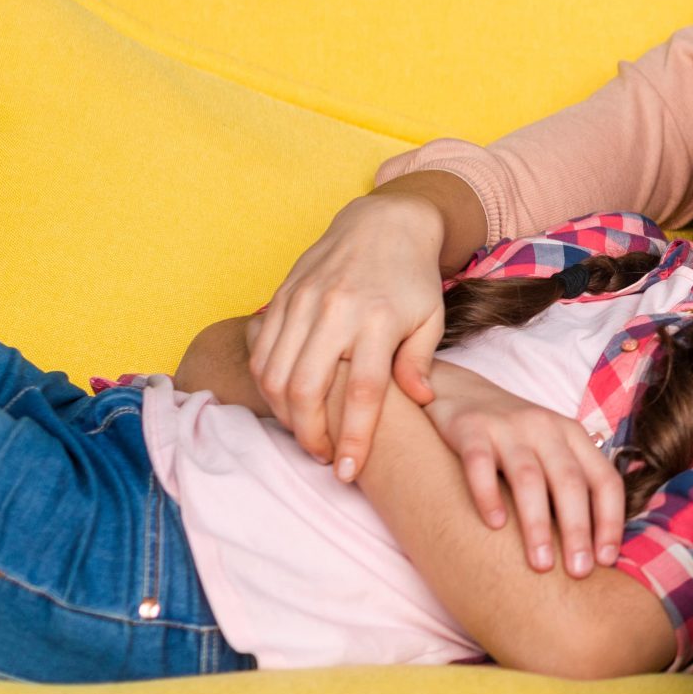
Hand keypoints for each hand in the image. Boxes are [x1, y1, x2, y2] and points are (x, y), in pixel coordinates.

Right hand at [250, 190, 450, 479]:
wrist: (382, 222)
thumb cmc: (411, 276)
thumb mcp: (431, 316)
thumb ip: (420, 360)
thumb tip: (417, 400)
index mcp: (379, 319)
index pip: (362, 391)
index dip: (354, 436)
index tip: (349, 471)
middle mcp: (335, 310)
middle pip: (307, 389)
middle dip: (310, 435)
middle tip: (325, 455)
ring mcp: (302, 302)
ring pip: (275, 375)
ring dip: (286, 415)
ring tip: (308, 432)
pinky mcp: (281, 297)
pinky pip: (261, 353)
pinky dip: (268, 386)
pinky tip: (288, 402)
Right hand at [424, 364, 623, 577]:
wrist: (458, 391)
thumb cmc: (511, 437)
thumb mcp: (549, 450)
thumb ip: (570, 484)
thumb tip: (595, 547)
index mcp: (573, 435)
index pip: (604, 479)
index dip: (611, 520)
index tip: (606, 560)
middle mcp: (546, 428)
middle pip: (570, 481)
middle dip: (578, 529)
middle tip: (579, 572)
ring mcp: (508, 427)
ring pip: (529, 478)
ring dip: (537, 523)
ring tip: (540, 564)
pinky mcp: (470, 429)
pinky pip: (480, 463)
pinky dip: (488, 494)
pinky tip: (494, 525)